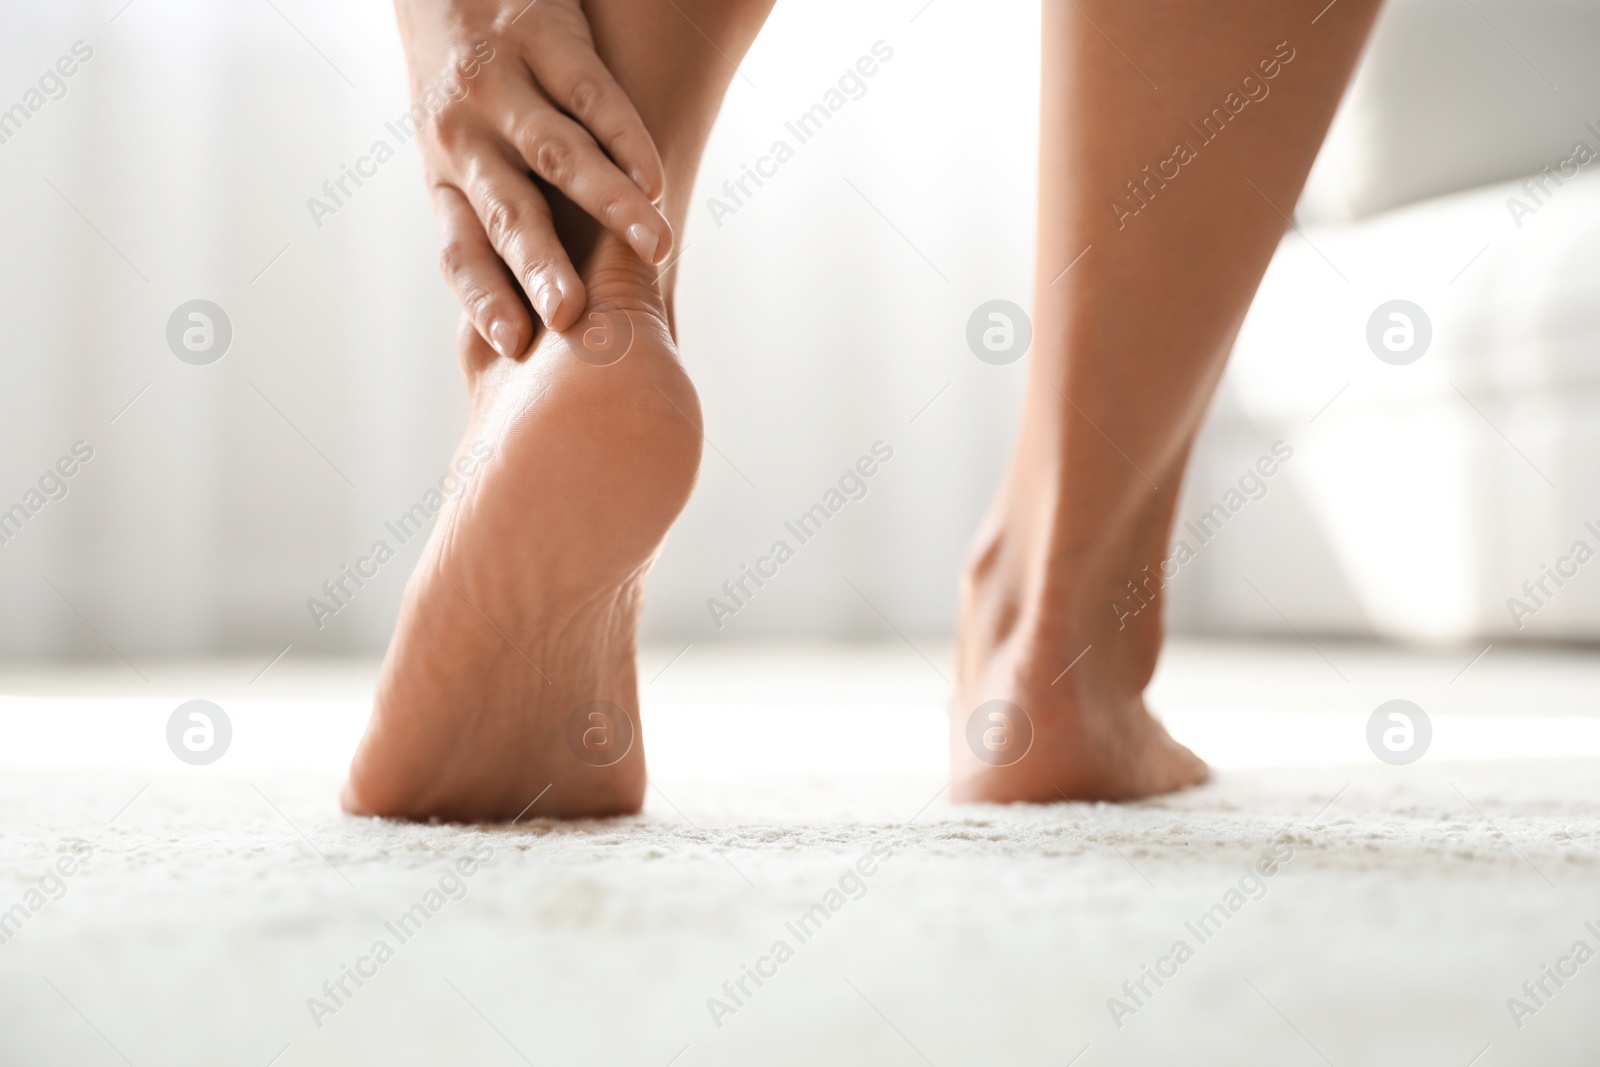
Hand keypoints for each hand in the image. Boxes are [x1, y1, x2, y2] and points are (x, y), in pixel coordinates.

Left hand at [395, 0, 669, 356]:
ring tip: (657, 249)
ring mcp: (501, 84)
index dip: (485, 296)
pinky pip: (590, 93)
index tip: (514, 345)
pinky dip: (626, 136)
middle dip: (540, 268)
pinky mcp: (541, 33)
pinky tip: (657, 175)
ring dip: (611, 204)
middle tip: (572, 318)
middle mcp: (465, 134)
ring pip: (560, 154)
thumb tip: (540, 323)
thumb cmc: (462, 79)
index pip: (461, 250)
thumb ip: (492, 220)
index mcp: (445, 175)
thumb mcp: (454, 152)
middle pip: (508, 212)